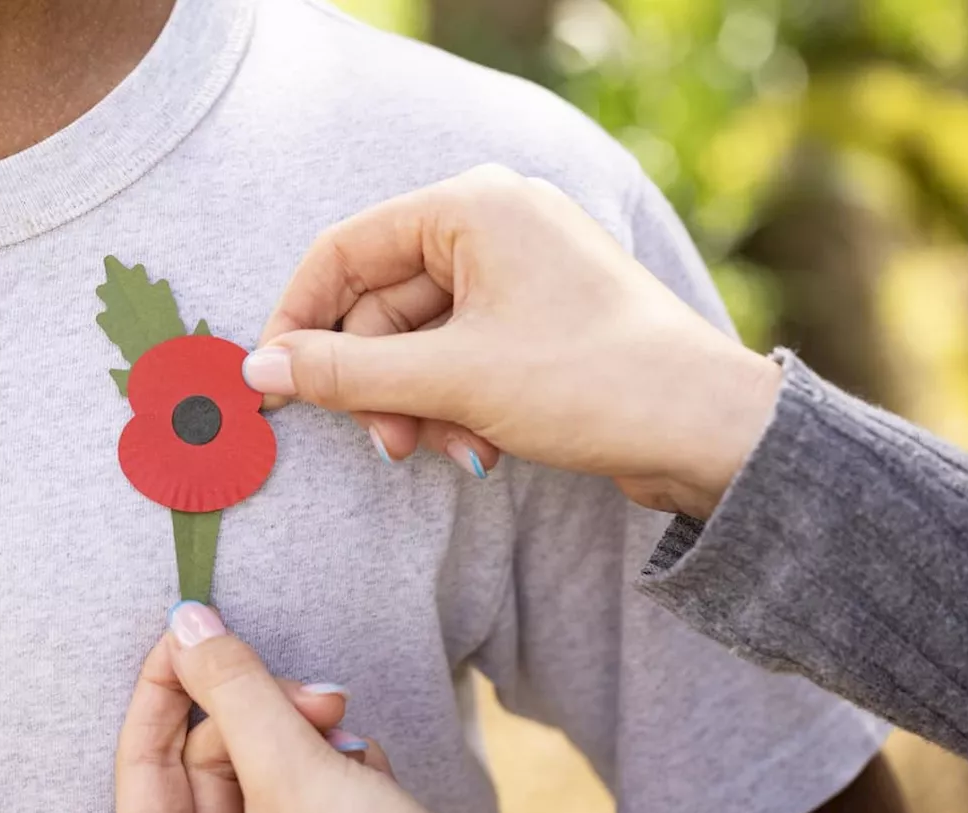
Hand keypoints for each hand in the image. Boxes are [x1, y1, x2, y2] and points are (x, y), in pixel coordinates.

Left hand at [115, 601, 441, 812]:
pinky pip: (301, 782)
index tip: (193, 628)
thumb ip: (235, 690)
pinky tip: (370, 777)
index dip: (165, 686)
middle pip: (211, 754)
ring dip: (311, 734)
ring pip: (261, 760)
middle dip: (271, 712)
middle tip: (323, 698)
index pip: (140, 762)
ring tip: (352, 743)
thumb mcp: (291, 772)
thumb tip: (187, 623)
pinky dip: (337, 765)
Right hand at [243, 165, 780, 518]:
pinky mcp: (536, 318)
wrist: (708, 432)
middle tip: (385, 444)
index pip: (345, 251)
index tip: (271, 380)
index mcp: (472, 207)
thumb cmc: (591, 381)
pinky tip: (478, 446)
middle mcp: (494, 226)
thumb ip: (346, 371)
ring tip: (446, 449)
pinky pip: (460, 354)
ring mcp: (518, 272)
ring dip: (417, 403)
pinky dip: (454, 402)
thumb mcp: (451, 378)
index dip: (299, 318)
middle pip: (382, 303)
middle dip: (377, 382)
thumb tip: (259, 369)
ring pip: (420, 339)